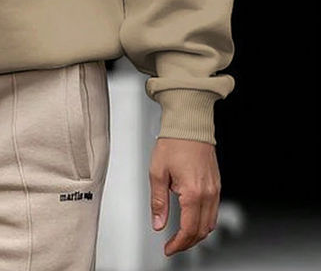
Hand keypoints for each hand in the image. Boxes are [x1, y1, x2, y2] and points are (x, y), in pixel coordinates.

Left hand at [149, 136, 220, 256]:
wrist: (190, 125)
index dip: (178, 244)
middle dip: (188, 243)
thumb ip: (158, 202)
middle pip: (202, 231)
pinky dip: (204, 221)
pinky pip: (214, 211)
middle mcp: (209, 193)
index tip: (168, 248)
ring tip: (181, 235)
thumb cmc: (174, 143)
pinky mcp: (217, 184)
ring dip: (197, 234)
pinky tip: (192, 219)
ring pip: (211, 223)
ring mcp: (215, 189)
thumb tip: (158, 223)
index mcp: (193, 192)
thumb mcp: (158, 172)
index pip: (189, 229)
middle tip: (173, 245)